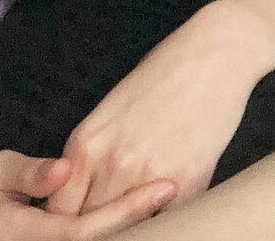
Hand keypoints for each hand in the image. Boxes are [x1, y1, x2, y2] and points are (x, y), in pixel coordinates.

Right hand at [0, 150, 175, 240]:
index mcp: (19, 233)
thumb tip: (62, 170)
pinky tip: (146, 216)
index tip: (165, 186)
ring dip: (132, 228)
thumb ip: (29, 173)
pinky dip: (113, 230)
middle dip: (140, 222)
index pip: (85, 229)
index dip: (127, 210)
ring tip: (176, 200)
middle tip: (183, 191)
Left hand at [47, 5, 269, 215]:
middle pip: (87, 228)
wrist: (217, 52)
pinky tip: (176, 205)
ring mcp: (149, 175)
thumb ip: (95, 153)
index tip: (82, 225)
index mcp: (86, 144)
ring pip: (128, 230)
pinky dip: (170, 219)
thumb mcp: (114, 108)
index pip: (57, 214)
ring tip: (146, 215)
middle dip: (99, 230)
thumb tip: (86, 195)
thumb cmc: (167, 71)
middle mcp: (112, 163)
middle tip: (115, 223)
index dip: (67, 226)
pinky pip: (169, 222)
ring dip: (135, 227)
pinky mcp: (188, 181)